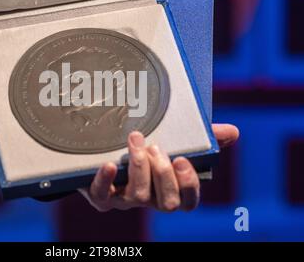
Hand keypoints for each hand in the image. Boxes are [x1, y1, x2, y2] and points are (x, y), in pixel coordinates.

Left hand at [79, 124, 238, 212]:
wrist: (107, 155)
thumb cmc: (148, 152)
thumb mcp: (176, 142)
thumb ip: (204, 138)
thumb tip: (232, 131)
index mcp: (170, 190)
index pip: (188, 201)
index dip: (188, 185)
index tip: (182, 160)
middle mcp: (151, 200)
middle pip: (166, 203)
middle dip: (163, 174)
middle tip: (156, 147)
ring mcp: (126, 200)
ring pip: (138, 197)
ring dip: (139, 167)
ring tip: (137, 140)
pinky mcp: (102, 197)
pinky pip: (103, 196)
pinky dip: (106, 181)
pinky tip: (110, 165)